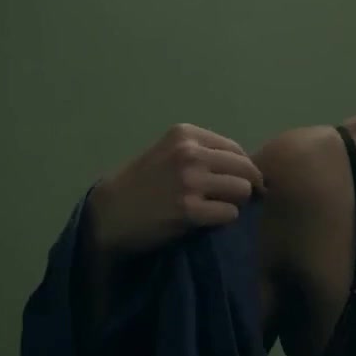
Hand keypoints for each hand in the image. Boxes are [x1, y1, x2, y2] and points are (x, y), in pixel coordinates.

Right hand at [87, 123, 264, 257]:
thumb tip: (246, 166)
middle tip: (236, 199)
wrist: (108, 213)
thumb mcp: (168, 153)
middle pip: (246, 168)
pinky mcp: (189, 209)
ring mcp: (190, 180)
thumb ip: (202, 153)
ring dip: (235, 203)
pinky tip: (208, 221)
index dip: (242, 168)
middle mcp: (190, 152)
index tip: (237, 182)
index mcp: (185, 134)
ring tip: (218, 209)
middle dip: (247, 185)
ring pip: (243, 189)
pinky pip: (230, 213)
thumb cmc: (141, 184)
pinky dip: (224, 219)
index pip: (236, 149)